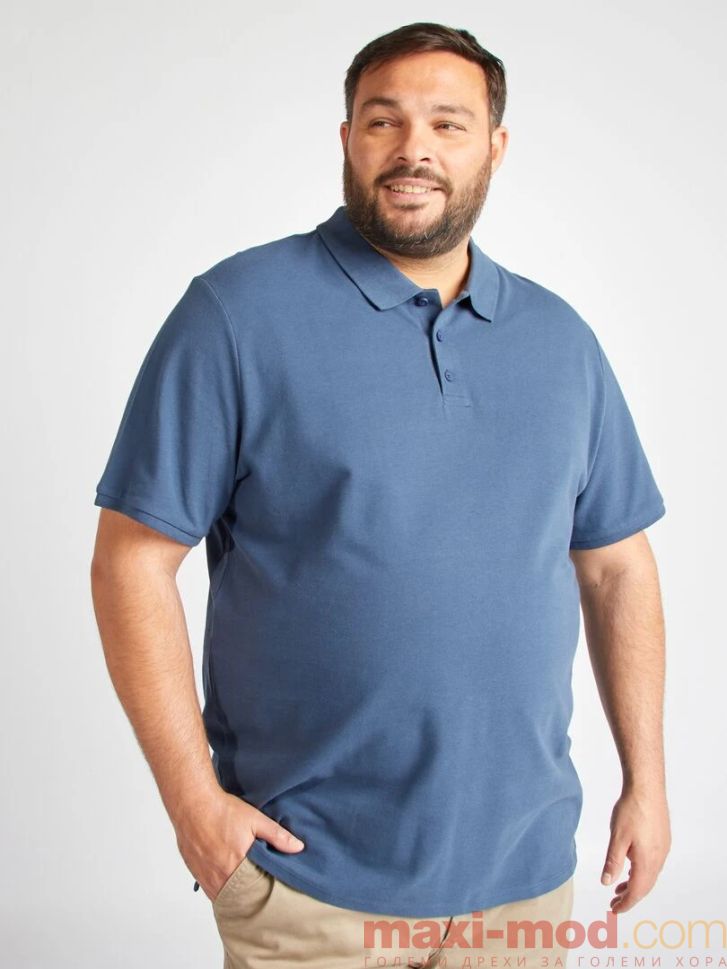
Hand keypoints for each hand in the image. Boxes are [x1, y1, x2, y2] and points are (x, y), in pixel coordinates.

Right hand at [172, 789, 304, 900]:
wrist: (192, 804)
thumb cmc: (223, 811)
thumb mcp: (256, 819)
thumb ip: (277, 836)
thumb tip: (298, 848)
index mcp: (236, 866)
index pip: (253, 893)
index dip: (262, 895)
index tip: (271, 896)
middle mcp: (218, 875)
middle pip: (237, 898)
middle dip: (248, 898)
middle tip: (259, 896)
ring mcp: (204, 875)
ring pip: (221, 895)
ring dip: (232, 895)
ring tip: (244, 892)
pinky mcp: (194, 871)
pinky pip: (208, 889)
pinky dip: (218, 889)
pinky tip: (226, 882)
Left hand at [601, 785, 670, 913]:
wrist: (647, 787)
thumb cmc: (631, 810)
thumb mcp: (617, 838)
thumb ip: (612, 862)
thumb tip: (607, 882)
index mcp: (647, 860)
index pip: (638, 891)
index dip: (626, 903)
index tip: (614, 910)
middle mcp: (659, 857)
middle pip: (645, 885)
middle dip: (630, 896)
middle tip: (614, 903)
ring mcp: (663, 848)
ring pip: (650, 874)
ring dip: (635, 884)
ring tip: (620, 888)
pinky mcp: (662, 839)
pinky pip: (653, 863)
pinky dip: (641, 872)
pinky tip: (631, 867)